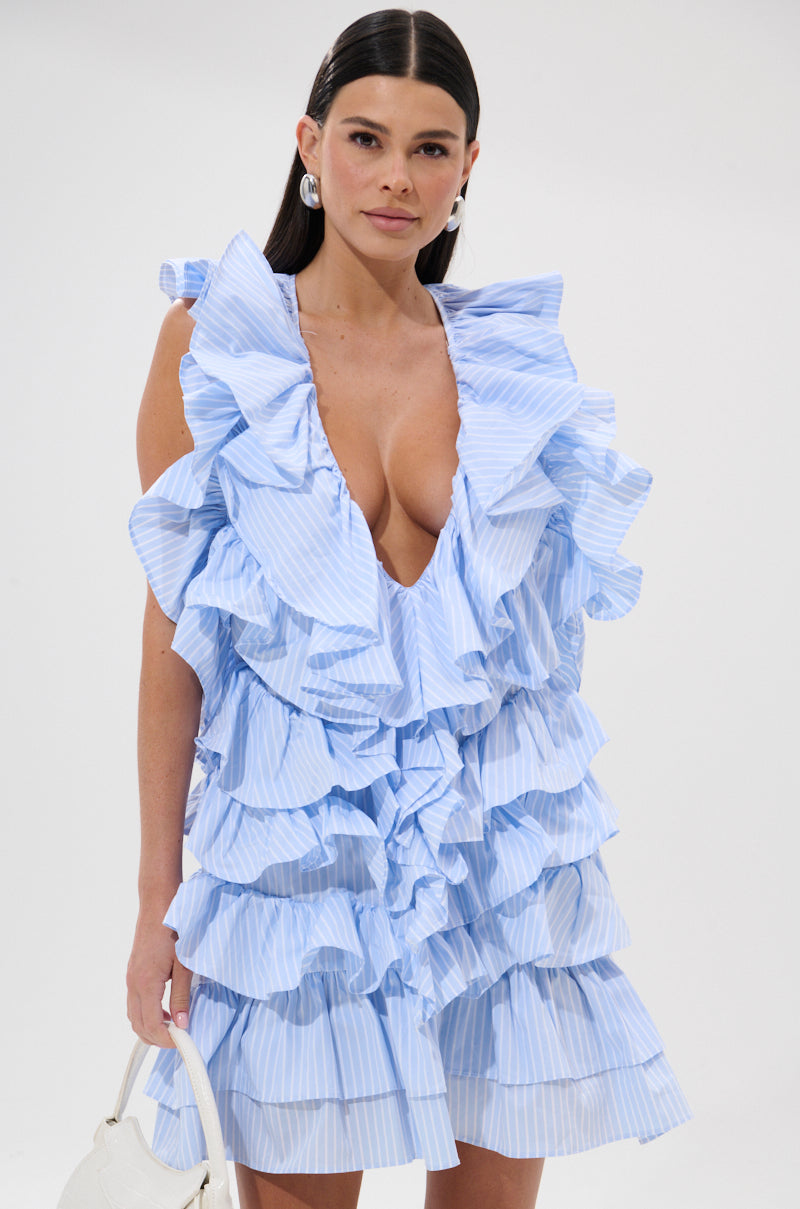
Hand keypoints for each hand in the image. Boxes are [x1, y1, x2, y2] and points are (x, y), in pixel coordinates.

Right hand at [126, 913, 191, 1047]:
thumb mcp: (185, 964)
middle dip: (157, 1038)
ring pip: (134, 1015)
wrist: (159, 903)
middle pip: (138, 1025)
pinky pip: (134, 1002)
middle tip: (179, 1040)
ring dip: (150, 1027)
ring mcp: (131, 978)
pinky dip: (146, 1013)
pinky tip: (165, 1009)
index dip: (166, 1039)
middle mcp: (134, 983)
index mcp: (146, 983)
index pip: (152, 1024)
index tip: (182, 1044)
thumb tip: (182, 1023)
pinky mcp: (133, 972)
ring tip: (173, 1027)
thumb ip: (182, 996)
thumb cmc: (174, 928)